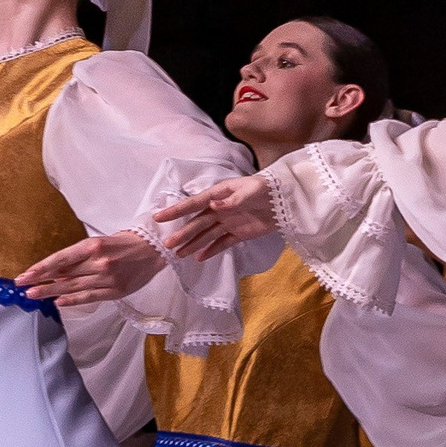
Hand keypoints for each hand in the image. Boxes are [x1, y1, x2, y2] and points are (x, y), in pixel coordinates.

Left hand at [14, 232, 166, 307]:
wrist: (154, 251)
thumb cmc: (125, 244)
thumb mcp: (100, 243)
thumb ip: (78, 258)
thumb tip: (55, 272)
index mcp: (93, 246)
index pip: (60, 259)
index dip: (41, 268)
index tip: (25, 275)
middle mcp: (99, 263)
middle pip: (63, 275)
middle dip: (41, 282)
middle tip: (22, 288)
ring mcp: (107, 279)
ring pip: (73, 288)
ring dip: (51, 292)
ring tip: (33, 295)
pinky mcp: (115, 291)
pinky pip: (89, 297)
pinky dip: (72, 301)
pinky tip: (58, 303)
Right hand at [153, 175, 277, 260]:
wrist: (286, 199)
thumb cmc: (266, 188)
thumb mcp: (250, 191)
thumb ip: (232, 200)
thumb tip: (213, 206)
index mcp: (219, 195)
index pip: (194, 204)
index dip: (176, 211)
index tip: (159, 217)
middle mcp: (219, 209)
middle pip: (197, 223)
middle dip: (182, 233)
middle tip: (167, 244)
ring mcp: (229, 222)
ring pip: (207, 235)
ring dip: (193, 244)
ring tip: (178, 254)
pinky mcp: (239, 234)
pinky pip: (222, 243)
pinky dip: (211, 250)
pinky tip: (199, 258)